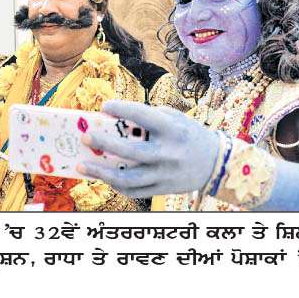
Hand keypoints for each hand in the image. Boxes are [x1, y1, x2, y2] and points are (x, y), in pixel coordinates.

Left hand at [77, 100, 219, 197]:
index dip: (123, 109)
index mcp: (172, 130)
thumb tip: (115, 121)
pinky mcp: (162, 189)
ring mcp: (164, 174)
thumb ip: (149, 118)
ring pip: (128, 177)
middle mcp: (168, 153)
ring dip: (101, 172)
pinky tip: (102, 176)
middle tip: (85, 136)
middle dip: (105, 143)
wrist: (216, 163)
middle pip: (131, 151)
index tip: (104, 106)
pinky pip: (134, 190)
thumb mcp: (175, 119)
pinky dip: (115, 184)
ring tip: (82, 164)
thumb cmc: (189, 135)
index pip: (144, 116)